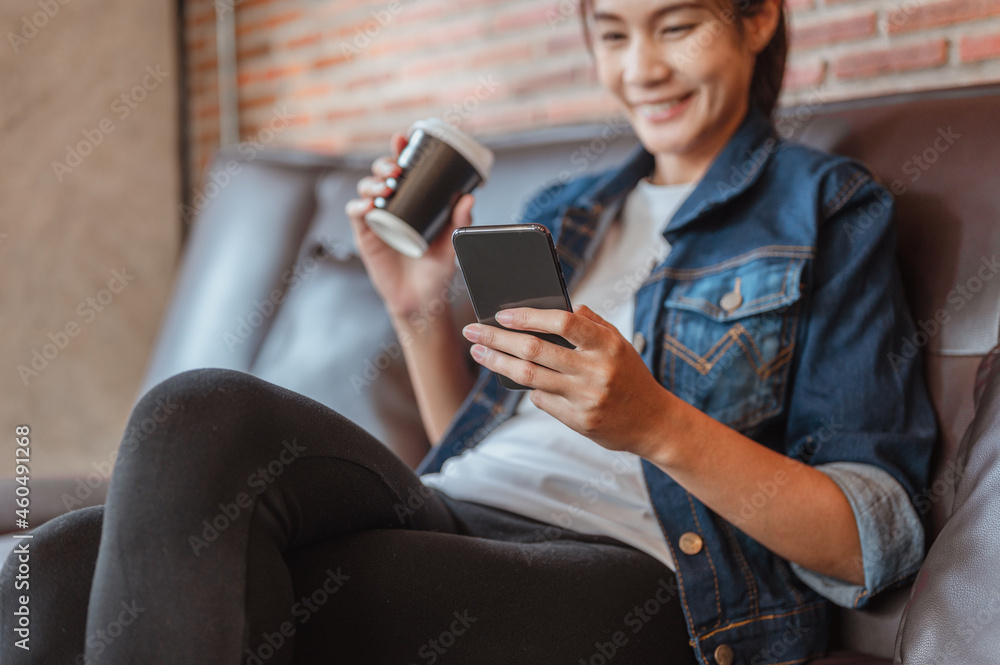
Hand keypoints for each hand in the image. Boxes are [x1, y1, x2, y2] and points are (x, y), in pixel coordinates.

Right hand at [345, 132, 474, 320]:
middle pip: (381, 173)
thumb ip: (461, 221)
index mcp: (414, 201)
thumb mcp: (452, 243)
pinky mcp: (365, 235)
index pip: (404, 168)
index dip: (401, 150)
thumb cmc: (436, 270)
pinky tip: (370, 206)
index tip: (404, 139)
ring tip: (387, 187)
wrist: (421, 300)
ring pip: (366, 189)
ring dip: (373, 182)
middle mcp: (394, 205)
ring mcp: (377, 219)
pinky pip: (356, 213)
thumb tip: (468, 197)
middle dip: (384, 163)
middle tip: (396, 169)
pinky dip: (360, 205)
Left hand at [461, 305, 672, 457]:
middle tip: (472, 331)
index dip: (529, 316)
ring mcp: (586, 398)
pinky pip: (542, 400)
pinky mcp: (579, 421)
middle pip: (535, 351)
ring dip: (498, 363)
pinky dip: (527, 388)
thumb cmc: (630, 376)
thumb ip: (590, 324)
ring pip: (529, 377)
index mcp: (607, 345)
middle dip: (497, 338)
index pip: (563, 323)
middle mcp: (596, 371)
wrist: (654, 422)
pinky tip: (516, 379)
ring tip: (479, 352)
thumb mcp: (618, 344)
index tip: (502, 313)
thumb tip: (555, 307)